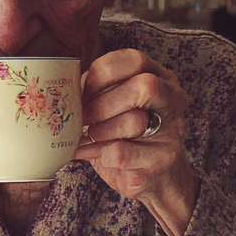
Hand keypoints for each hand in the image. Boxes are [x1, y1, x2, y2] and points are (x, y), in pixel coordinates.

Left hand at [73, 48, 199, 235]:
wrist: (154, 175)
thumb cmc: (127, 133)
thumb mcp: (115, 104)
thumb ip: (99, 91)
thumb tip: (63, 90)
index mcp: (160, 76)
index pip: (134, 60)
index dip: (103, 73)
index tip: (84, 88)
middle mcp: (172, 99)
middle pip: (144, 86)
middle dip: (104, 103)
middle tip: (84, 117)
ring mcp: (172, 131)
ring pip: (134, 121)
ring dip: (101, 131)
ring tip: (89, 136)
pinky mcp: (162, 160)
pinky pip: (122, 153)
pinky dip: (97, 153)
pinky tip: (89, 152)